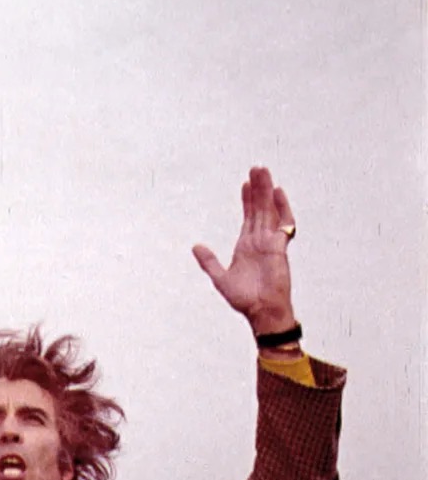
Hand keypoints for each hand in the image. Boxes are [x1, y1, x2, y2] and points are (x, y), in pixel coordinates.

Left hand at [192, 167, 296, 334]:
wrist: (261, 311)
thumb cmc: (244, 299)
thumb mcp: (220, 278)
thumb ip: (209, 261)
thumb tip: (196, 246)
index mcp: (246, 246)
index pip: (248, 217)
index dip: (246, 200)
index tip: (245, 183)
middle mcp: (259, 240)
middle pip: (259, 208)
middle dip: (258, 188)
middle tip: (256, 168)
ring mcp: (271, 242)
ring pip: (269, 210)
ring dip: (267, 191)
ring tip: (264, 172)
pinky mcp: (280, 248)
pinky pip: (284, 224)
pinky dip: (282, 208)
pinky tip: (278, 193)